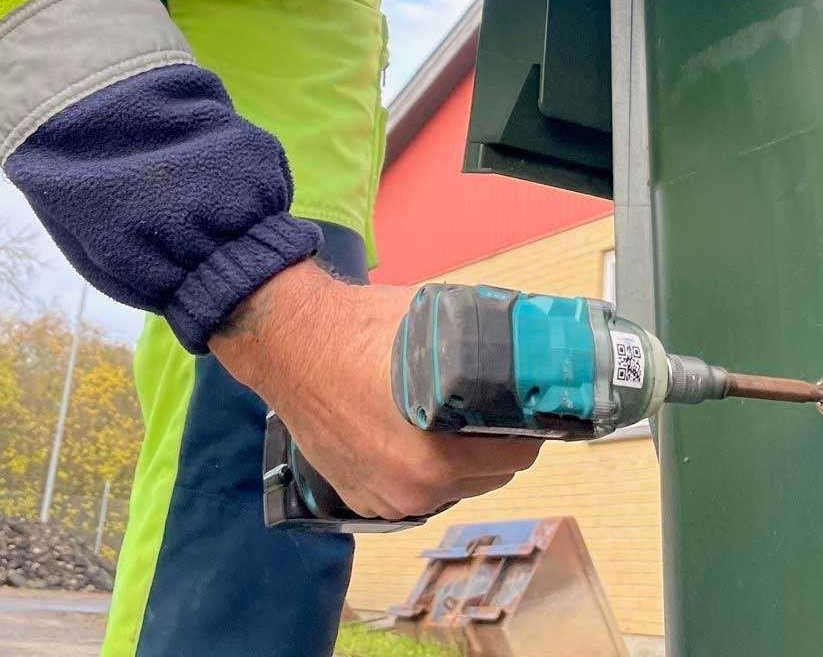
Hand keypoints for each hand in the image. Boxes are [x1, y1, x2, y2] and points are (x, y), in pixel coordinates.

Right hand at [210, 261, 541, 520]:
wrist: (290, 341)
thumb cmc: (361, 327)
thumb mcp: (438, 323)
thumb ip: (484, 343)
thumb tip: (532, 339)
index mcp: (435, 456)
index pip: (516, 453)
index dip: (528, 424)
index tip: (528, 403)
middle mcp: (412, 490)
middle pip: (490, 474)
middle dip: (498, 442)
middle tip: (494, 404)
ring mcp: (382, 500)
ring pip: (453, 486)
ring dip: (463, 458)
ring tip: (454, 416)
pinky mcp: (359, 498)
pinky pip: (414, 491)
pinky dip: (424, 469)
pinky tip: (417, 432)